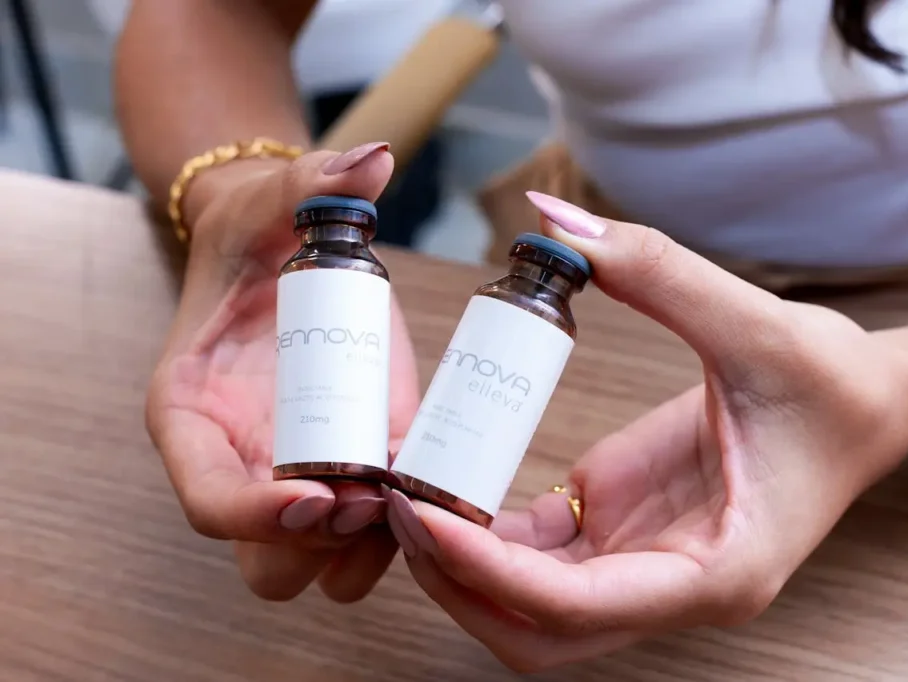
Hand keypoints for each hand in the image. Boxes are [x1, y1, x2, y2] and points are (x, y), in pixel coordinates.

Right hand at [146, 144, 419, 601]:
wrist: (279, 249)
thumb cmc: (259, 232)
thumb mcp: (275, 202)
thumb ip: (312, 180)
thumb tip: (374, 165)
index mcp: (192, 416)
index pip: (207, 501)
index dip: (256, 517)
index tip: (318, 498)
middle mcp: (240, 463)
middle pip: (267, 562)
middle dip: (321, 544)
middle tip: (375, 492)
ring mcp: (296, 476)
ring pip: (321, 567)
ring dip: (369, 551)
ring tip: (409, 488)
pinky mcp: (350, 470)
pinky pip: (369, 538)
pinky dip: (402, 530)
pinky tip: (436, 484)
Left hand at [385, 193, 907, 670]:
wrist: (864, 406)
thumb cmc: (832, 385)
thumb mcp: (756, 324)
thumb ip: (655, 271)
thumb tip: (552, 221)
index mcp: (719, 574)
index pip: (578, 606)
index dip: (488, 569)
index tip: (420, 511)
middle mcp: (675, 589)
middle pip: (537, 636)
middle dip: (458, 587)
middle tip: (398, 509)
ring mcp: (645, 567)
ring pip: (529, 610)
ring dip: (462, 567)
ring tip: (407, 492)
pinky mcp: (624, 533)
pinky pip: (539, 560)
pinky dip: (486, 537)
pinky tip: (450, 482)